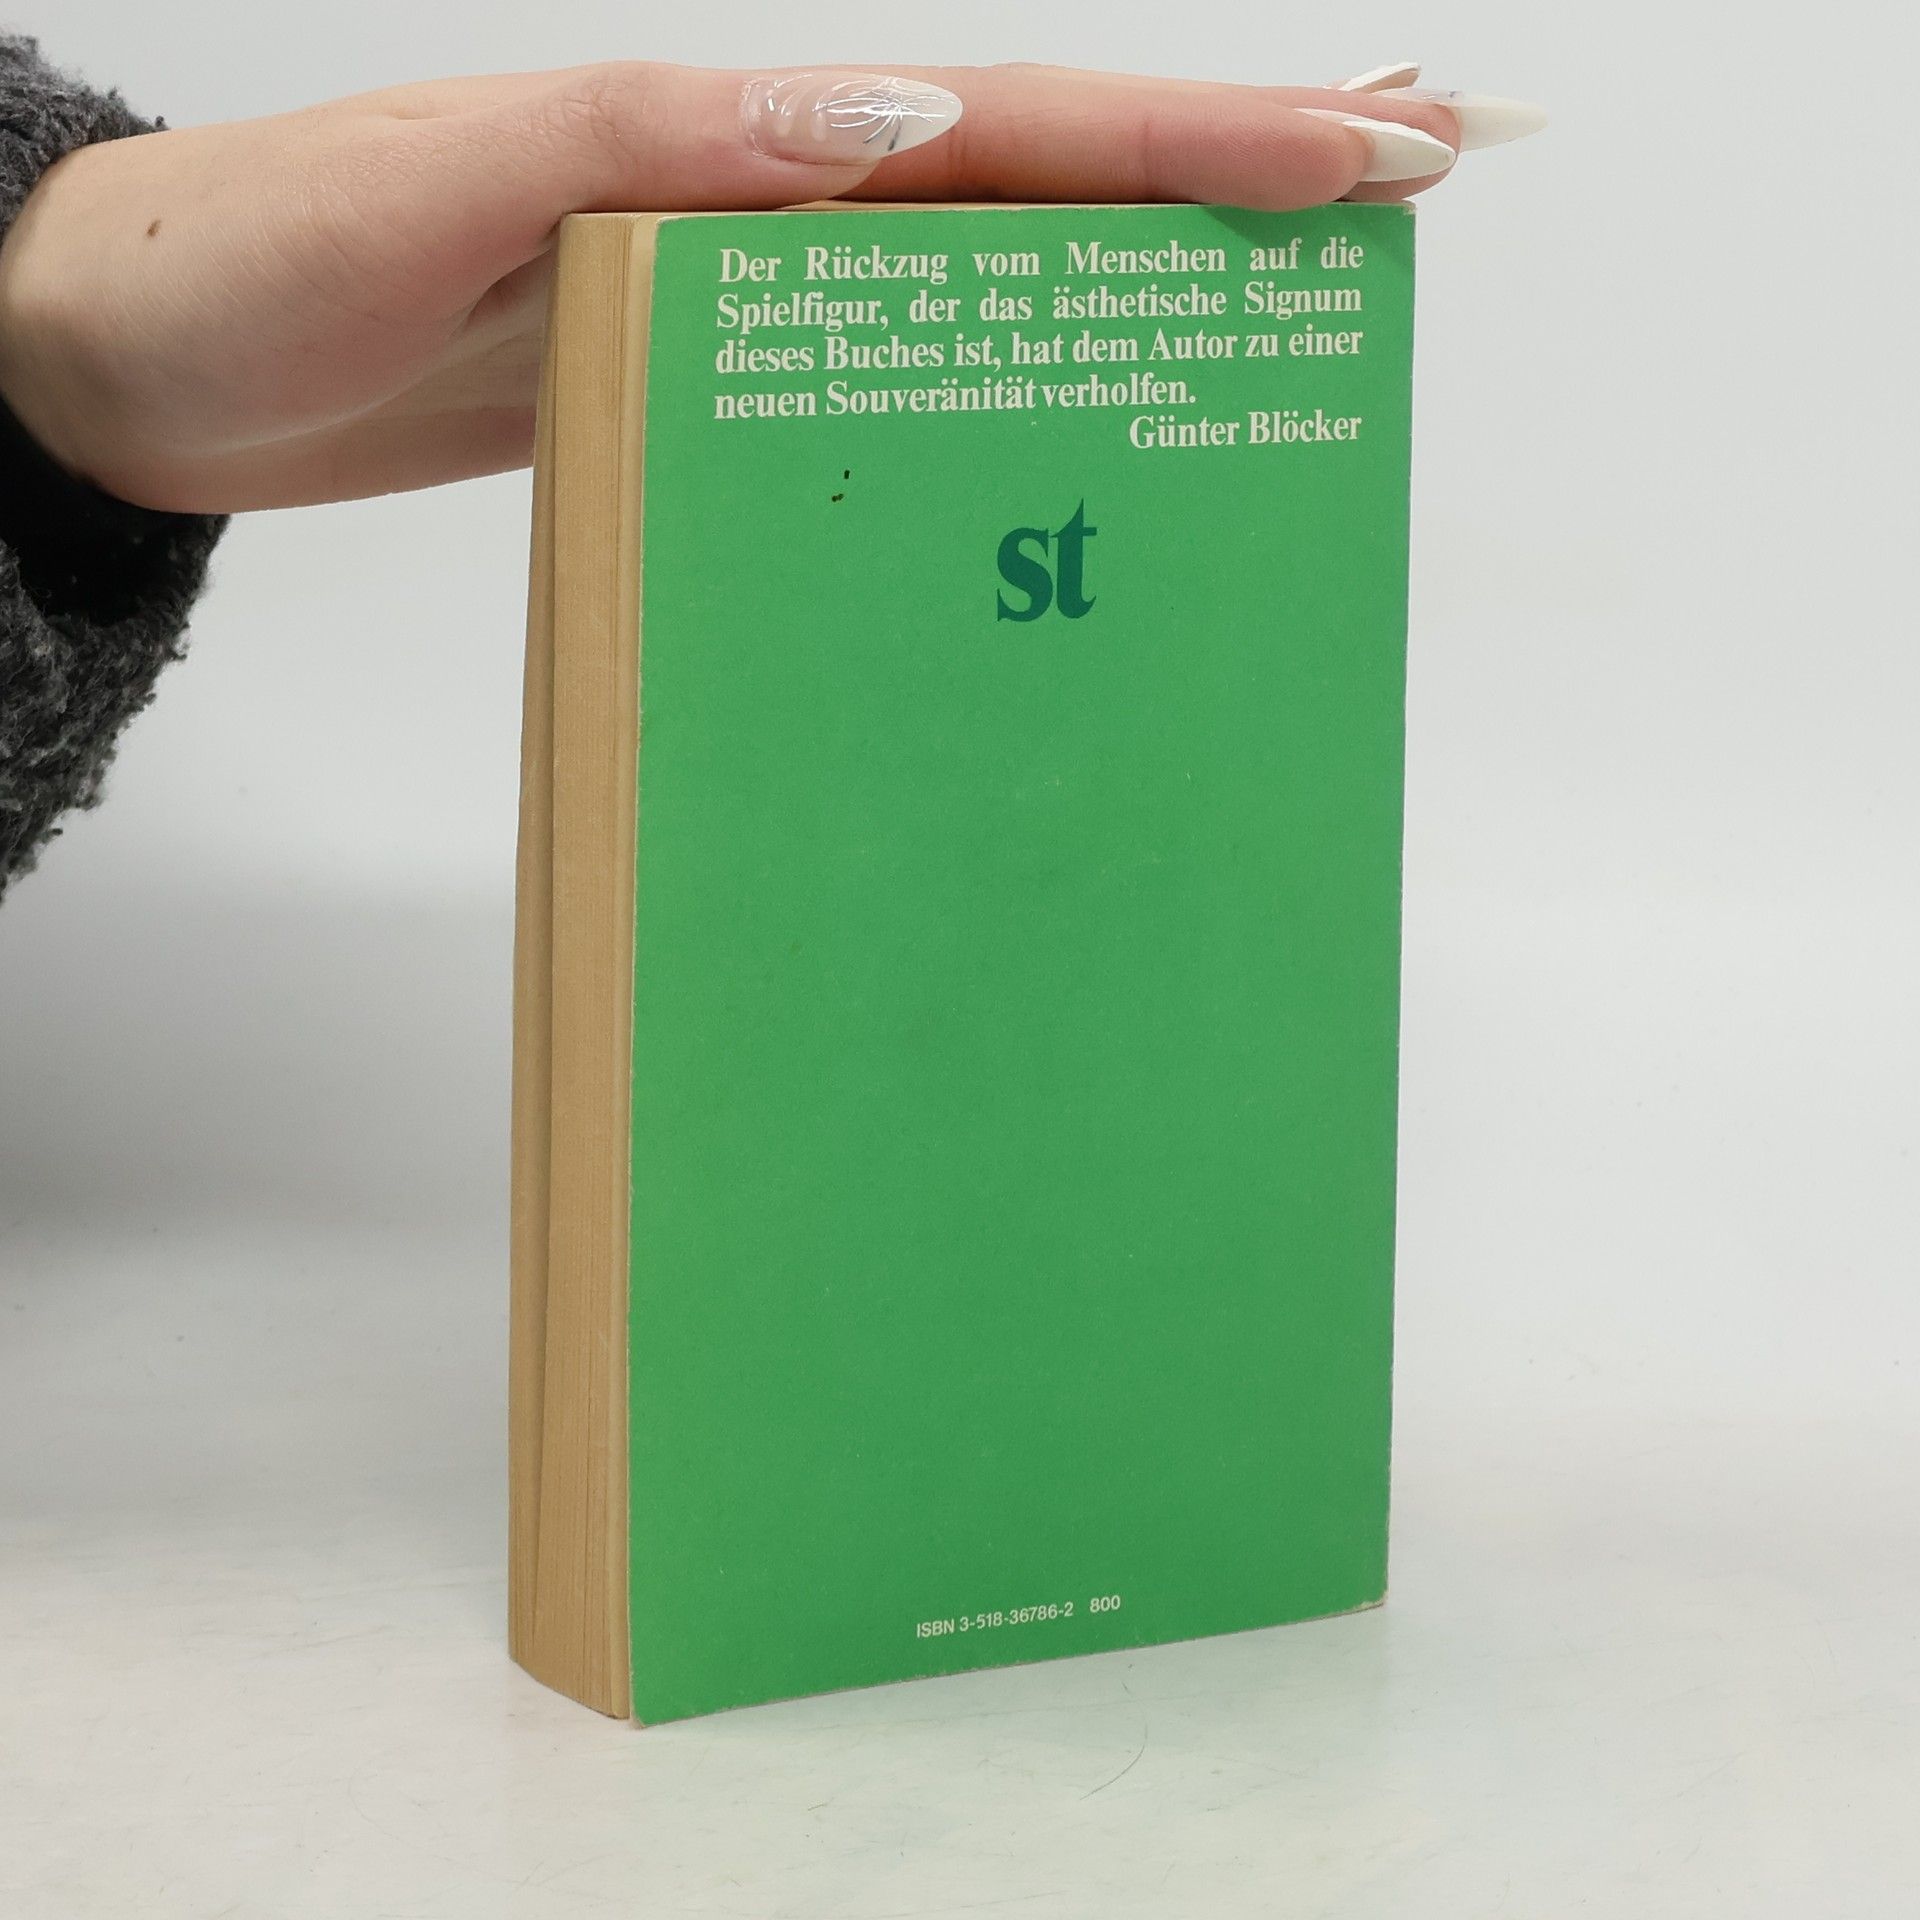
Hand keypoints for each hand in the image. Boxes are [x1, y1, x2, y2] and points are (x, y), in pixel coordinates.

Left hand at [0, 60, 1507, 513]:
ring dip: (1146, 275)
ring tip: (1291, 301)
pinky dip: (1003, 378)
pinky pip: (893, 372)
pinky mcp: (707, 380)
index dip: (1205, 131)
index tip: (1376, 141)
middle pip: (1050, 176)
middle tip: (1418, 181)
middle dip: (1240, 173)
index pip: (1021, 123)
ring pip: (993, 272)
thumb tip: (888, 124)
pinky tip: (1063, 422)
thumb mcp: (447, 178)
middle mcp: (770, 204)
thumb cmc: (256, 263)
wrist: (148, 360)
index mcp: (738, 139)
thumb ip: (659, 141)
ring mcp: (748, 295)